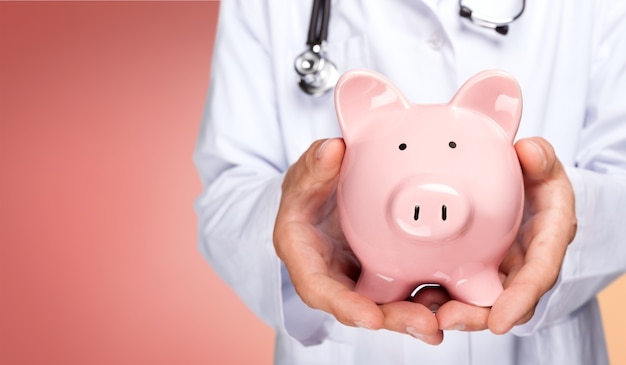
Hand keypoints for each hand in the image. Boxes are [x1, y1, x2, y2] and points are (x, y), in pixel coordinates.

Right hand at [273, 138, 442, 344]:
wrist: (323, 193)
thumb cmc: (308, 187)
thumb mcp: (306, 173)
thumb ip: (315, 166)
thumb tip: (332, 150)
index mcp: (306, 257)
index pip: (319, 289)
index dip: (344, 306)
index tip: (370, 317)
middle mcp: (334, 276)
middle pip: (360, 307)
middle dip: (392, 318)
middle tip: (426, 325)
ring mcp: (360, 276)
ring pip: (386, 303)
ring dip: (416, 315)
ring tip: (445, 321)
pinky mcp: (384, 271)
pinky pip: (405, 288)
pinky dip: (428, 296)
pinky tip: (455, 297)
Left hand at [435, 137, 577, 333]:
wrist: (520, 187)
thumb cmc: (535, 178)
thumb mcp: (544, 163)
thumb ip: (541, 157)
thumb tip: (529, 152)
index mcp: (547, 241)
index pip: (538, 274)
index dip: (521, 300)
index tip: (500, 322)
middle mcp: (521, 264)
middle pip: (503, 301)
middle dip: (476, 316)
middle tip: (447, 320)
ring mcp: (495, 269)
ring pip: (474, 300)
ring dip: (449, 310)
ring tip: (422, 313)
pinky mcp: (470, 267)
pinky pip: (453, 285)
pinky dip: (434, 293)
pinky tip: (411, 295)